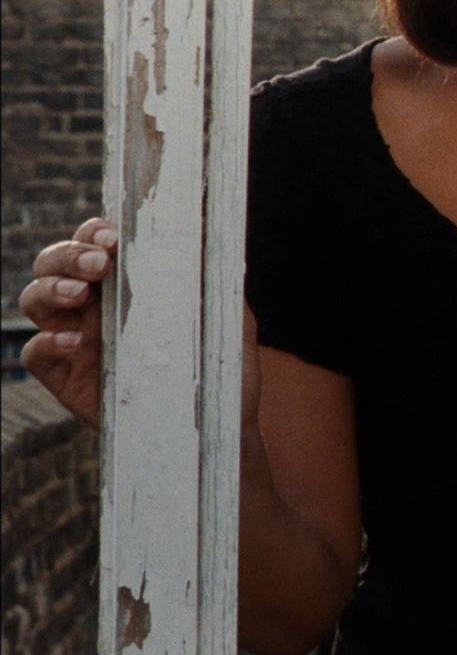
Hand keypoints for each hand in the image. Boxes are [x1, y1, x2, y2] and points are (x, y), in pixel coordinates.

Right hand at [17, 219, 263, 432]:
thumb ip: (215, 281)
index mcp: (126, 281)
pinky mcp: (64, 375)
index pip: (95, 243)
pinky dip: (45, 342)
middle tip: (97, 264)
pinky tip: (74, 343)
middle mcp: (94, 303)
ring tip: (79, 295)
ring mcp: (74, 336)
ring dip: (51, 289)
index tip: (112, 236)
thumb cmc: (218, 364)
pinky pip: (34, 352)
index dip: (94, 232)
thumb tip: (213, 238)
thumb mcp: (225, 317)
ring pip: (35, 299)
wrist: (212, 422)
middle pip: (54, 263)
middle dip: (68, 255)